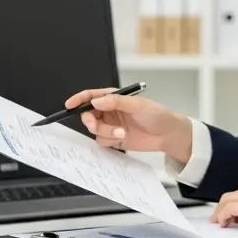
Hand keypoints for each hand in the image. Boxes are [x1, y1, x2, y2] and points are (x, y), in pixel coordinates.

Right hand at [63, 87, 193, 162]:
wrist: (167, 135)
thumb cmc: (155, 114)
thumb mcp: (137, 104)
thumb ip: (115, 102)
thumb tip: (95, 101)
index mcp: (113, 98)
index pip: (91, 96)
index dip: (79, 99)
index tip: (70, 105)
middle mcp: (109, 111)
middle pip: (88, 115)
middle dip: (90, 120)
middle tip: (95, 124)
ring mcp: (110, 125)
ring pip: (95, 129)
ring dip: (106, 132)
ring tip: (122, 133)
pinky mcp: (114, 139)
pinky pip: (102, 141)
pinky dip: (109, 140)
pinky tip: (122, 138)